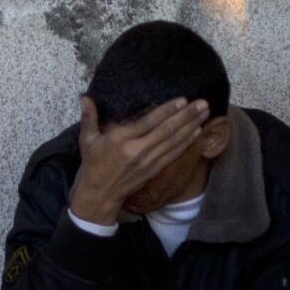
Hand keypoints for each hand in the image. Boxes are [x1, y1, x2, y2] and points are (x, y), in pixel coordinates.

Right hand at [70, 95, 208, 224]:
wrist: (101, 192)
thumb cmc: (94, 163)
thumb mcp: (87, 139)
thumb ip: (88, 117)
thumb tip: (84, 97)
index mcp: (121, 140)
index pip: (149, 122)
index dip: (167, 111)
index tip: (182, 100)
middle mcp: (138, 150)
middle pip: (167, 131)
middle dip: (187, 116)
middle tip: (203, 103)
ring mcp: (148, 161)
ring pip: (174, 141)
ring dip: (191, 126)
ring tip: (205, 113)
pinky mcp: (155, 169)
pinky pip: (174, 153)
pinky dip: (187, 142)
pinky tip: (197, 132)